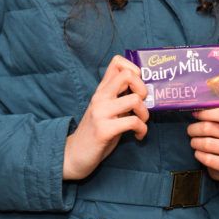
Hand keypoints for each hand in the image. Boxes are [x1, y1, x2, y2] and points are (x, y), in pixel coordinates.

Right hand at [64, 55, 149, 179]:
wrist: (74, 155)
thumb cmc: (96, 132)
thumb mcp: (106, 109)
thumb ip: (119, 97)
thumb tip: (144, 89)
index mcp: (102, 90)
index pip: (116, 62)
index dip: (134, 68)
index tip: (138, 86)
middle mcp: (100, 97)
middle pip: (128, 75)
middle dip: (143, 89)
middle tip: (142, 104)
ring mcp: (101, 112)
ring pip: (135, 100)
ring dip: (145, 113)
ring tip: (141, 122)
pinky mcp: (104, 130)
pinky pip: (133, 122)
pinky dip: (142, 129)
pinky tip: (138, 135)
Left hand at [189, 107, 218, 182]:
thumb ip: (212, 114)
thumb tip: (196, 108)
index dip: (207, 113)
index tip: (196, 115)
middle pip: (210, 127)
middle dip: (194, 129)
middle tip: (191, 131)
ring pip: (208, 144)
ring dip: (195, 143)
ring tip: (194, 143)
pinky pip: (209, 159)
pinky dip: (199, 155)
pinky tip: (199, 153)